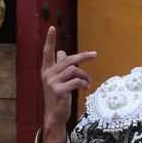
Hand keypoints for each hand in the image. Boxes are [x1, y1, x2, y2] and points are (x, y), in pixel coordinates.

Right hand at [39, 26, 95, 142]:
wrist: (55, 115)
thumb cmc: (58, 96)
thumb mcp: (58, 79)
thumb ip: (60, 65)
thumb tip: (62, 51)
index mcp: (46, 69)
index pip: (47, 52)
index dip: (50, 40)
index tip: (52, 28)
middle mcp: (47, 74)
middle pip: (68, 59)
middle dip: (83, 56)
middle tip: (95, 54)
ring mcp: (52, 82)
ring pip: (74, 70)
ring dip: (84, 76)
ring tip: (87, 82)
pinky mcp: (59, 91)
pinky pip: (76, 81)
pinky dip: (83, 83)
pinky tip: (85, 87)